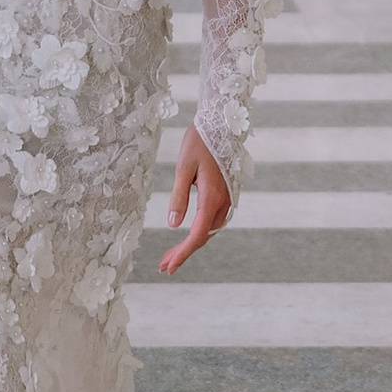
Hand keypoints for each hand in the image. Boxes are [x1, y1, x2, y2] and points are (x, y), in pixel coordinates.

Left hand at [157, 127, 230, 274]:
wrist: (221, 125)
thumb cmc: (200, 143)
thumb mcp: (184, 168)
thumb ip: (179, 197)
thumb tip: (173, 225)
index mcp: (212, 198)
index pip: (197, 234)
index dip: (183, 253)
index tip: (168, 267)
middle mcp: (223, 203)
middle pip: (203, 236)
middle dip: (183, 253)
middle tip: (163, 266)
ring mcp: (227, 200)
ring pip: (209, 230)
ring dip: (191, 244)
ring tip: (170, 255)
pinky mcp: (226, 196)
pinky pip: (213, 221)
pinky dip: (200, 232)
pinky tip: (187, 236)